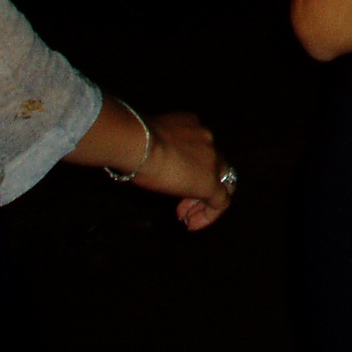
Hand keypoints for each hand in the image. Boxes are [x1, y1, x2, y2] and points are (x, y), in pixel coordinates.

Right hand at [135, 112, 234, 230]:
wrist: (139, 143)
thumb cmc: (132, 139)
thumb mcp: (148, 140)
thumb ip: (156, 148)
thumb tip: (143, 158)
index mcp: (192, 126)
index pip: (200, 149)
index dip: (190, 168)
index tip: (172, 181)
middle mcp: (207, 139)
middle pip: (214, 166)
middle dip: (198, 186)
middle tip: (181, 204)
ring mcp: (212, 160)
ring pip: (218, 182)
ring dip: (201, 201)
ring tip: (185, 218)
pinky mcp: (209, 183)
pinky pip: (220, 202)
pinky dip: (209, 215)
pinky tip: (192, 224)